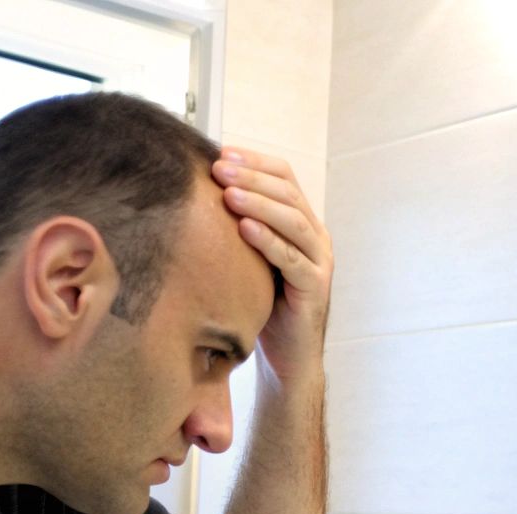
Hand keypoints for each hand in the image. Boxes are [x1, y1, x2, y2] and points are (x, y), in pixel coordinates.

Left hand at [213, 149, 331, 382]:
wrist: (287, 358)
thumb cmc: (263, 305)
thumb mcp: (249, 258)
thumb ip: (238, 225)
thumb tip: (197, 190)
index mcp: (303, 223)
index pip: (285, 178)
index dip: (255, 162)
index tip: (221, 153)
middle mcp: (316, 237)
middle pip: (289, 193)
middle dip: (252, 177)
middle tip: (219, 168)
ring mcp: (320, 262)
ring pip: (294, 221)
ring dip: (260, 203)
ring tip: (229, 193)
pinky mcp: (316, 288)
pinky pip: (292, 259)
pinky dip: (268, 241)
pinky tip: (244, 229)